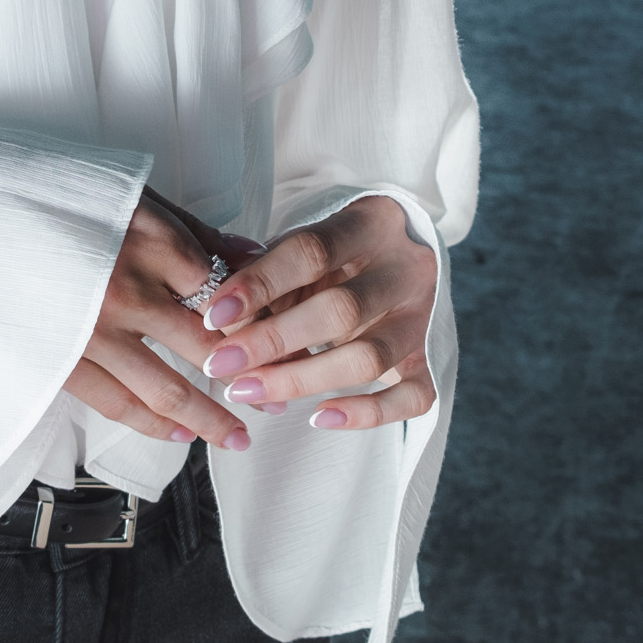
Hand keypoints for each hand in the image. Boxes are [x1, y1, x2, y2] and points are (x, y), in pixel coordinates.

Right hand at [63, 189, 266, 451]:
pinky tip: (181, 434)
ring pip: (165, 388)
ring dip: (209, 419)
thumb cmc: (61, 197)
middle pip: (205, 347)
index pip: (226, 297)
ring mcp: (92, 330)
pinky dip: (154, 423)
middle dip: (247, 378)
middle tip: (275, 401)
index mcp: (151, 243)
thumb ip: (196, 231)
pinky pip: (117, 402)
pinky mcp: (62, 359)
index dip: (261, 327)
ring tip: (238, 438)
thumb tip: (255, 257)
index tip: (285, 347)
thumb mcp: (133, 196)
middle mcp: (127, 290)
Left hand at [197, 196, 437, 431]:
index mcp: (371, 225)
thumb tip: (220, 321)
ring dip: (302, 380)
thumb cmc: (331, 254)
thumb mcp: (300, 248)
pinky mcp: (429, 359)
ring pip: (369, 358)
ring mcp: (422, 318)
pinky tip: (319, 418)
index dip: (260, 283)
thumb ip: (265, 275)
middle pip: (340, 310)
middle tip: (221, 364)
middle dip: (272, 341)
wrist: (396, 254)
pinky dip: (367, 414)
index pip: (311, 252)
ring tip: (248, 391)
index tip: (213, 314)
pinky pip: (412, 398)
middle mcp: (405, 269)